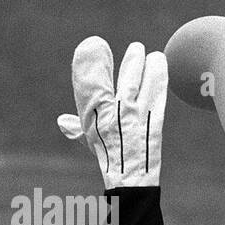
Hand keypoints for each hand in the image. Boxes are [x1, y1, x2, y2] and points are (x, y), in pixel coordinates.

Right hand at [57, 37, 166, 188]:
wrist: (130, 180)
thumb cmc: (111, 158)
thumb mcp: (92, 141)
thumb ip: (79, 128)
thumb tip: (63, 121)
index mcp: (94, 118)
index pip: (89, 86)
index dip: (91, 65)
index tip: (94, 44)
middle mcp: (112, 116)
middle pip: (119, 83)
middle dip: (129, 63)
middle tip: (136, 48)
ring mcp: (134, 119)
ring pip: (139, 86)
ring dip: (145, 67)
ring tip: (152, 54)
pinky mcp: (153, 123)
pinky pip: (156, 96)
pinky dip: (159, 78)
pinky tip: (162, 64)